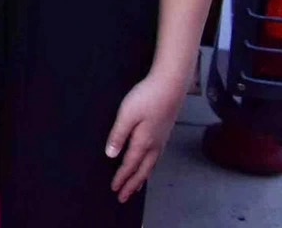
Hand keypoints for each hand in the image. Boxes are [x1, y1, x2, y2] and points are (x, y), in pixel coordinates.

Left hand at [106, 68, 186, 202]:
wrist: (170, 85)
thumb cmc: (147, 97)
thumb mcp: (127, 114)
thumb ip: (118, 135)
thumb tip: (111, 155)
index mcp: (144, 142)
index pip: (129, 165)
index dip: (121, 178)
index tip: (114, 189)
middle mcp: (155, 145)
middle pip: (142, 171)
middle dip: (132, 185)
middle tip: (123, 197)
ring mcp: (161, 140)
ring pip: (150, 165)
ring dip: (141, 177)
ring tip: (135, 187)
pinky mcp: (164, 133)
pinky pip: (155, 157)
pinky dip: (149, 166)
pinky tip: (148, 164)